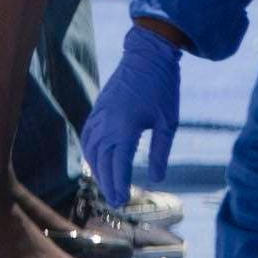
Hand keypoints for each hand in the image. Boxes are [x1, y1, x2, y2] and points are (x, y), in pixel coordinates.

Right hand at [81, 25, 182, 206]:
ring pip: (91, 151)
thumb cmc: (163, 88)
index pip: (117, 164)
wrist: (148, 56)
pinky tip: (97, 162)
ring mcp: (99, 116)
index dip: (118, 185)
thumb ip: (161, 152)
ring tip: (108, 185)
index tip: (121, 202)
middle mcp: (106, 124)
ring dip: (98, 170)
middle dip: (108, 183)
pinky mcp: (97, 110)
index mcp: (125, 128)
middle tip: (117, 201)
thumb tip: (156, 178)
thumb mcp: (169, 123)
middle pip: (102, 161)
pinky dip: (91, 153)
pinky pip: (88, 137)